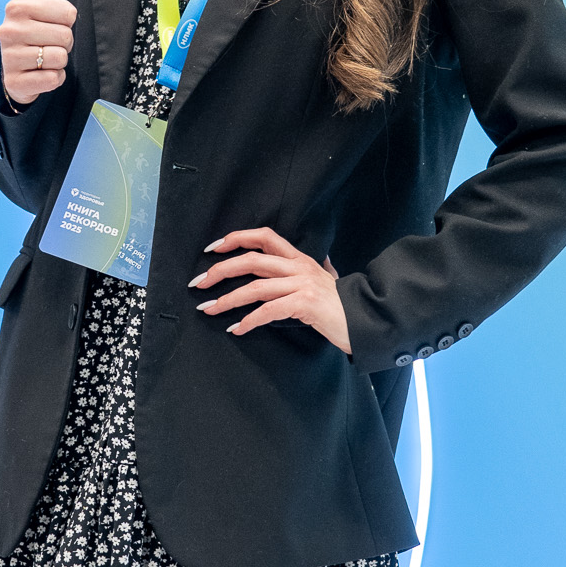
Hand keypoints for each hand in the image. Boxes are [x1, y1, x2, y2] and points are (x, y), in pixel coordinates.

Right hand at [0, 0, 75, 105]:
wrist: (18, 69)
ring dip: (59, 61)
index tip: (51, 23)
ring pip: (60, 58)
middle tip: (48, 42)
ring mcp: (10, 58)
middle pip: (66, 36)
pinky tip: (40, 74)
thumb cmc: (32, 26)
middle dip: (64, 42)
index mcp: (16, 6)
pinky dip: (53, 79)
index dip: (67, 21)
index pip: (69, 14)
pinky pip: (54, 79)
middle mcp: (7, 30)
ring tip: (44, 58)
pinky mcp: (16, 83)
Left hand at [190, 227, 352, 353]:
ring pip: (255, 288)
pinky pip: (268, 311)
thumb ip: (316, 270)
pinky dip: (248, 321)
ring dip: (227, 300)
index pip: (264, 237)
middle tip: (199, 284)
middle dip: (220, 271)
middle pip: (252, 260)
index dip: (236, 239)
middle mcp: (299, 267)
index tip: (212, 250)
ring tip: (209, 309)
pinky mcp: (304, 304)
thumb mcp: (328, 280)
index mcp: (300, 259)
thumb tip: (317, 261)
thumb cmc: (343, 305)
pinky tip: (236, 329)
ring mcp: (302, 285)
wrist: (367, 321)